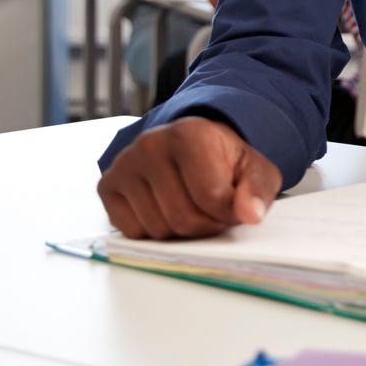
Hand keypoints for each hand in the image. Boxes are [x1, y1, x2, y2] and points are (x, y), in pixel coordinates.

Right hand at [96, 116, 280, 239]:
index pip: (212, 197)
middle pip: (183, 219)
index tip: (234, 203)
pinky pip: (132, 232)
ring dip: (180, 230)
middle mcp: (150, 145)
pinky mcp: (107, 186)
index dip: (228, 213)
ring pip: (158, 230)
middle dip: (205, 225)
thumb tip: (250, 215)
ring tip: (190, 205)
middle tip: (211, 208)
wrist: (191, 147)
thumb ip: (258, 190)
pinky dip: (152, 230)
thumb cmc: (223, 160)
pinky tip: (164, 207)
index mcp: (189, 134)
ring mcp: (124, 165)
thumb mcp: (254, 169)